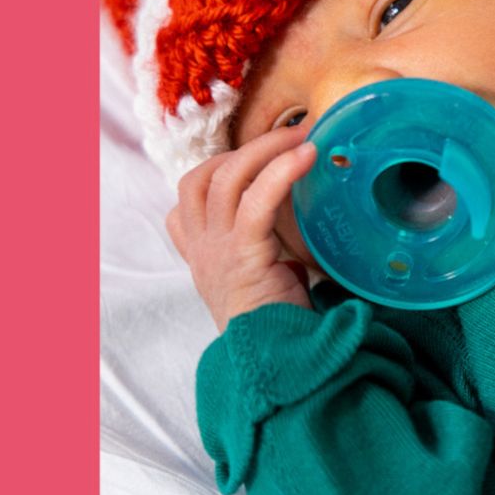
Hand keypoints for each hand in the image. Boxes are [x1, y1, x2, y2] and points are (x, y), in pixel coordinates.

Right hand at [165, 128, 317, 331]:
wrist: (278, 364)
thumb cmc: (279, 325)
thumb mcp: (265, 280)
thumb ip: (268, 252)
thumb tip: (299, 234)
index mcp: (202, 255)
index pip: (187, 199)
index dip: (216, 169)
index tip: (254, 156)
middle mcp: (201, 250)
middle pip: (203, 177)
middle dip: (247, 147)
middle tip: (293, 131)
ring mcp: (216, 252)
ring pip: (226, 179)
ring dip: (266, 149)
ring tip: (303, 134)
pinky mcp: (242, 256)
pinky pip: (256, 201)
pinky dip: (281, 172)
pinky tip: (308, 156)